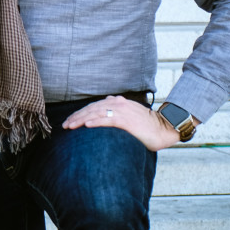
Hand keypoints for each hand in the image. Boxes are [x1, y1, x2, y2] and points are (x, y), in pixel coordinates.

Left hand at [62, 95, 193, 151]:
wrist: (163, 128)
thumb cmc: (146, 126)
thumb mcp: (128, 117)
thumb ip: (115, 115)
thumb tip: (102, 119)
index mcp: (117, 102)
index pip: (93, 106)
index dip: (80, 113)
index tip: (69, 121)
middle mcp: (117, 103)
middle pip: (91, 109)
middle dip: (76, 117)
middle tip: (65, 125)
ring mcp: (121, 111)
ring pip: (96, 113)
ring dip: (81, 119)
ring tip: (70, 126)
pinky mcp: (126, 120)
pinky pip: (107, 120)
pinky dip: (96, 121)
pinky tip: (86, 125)